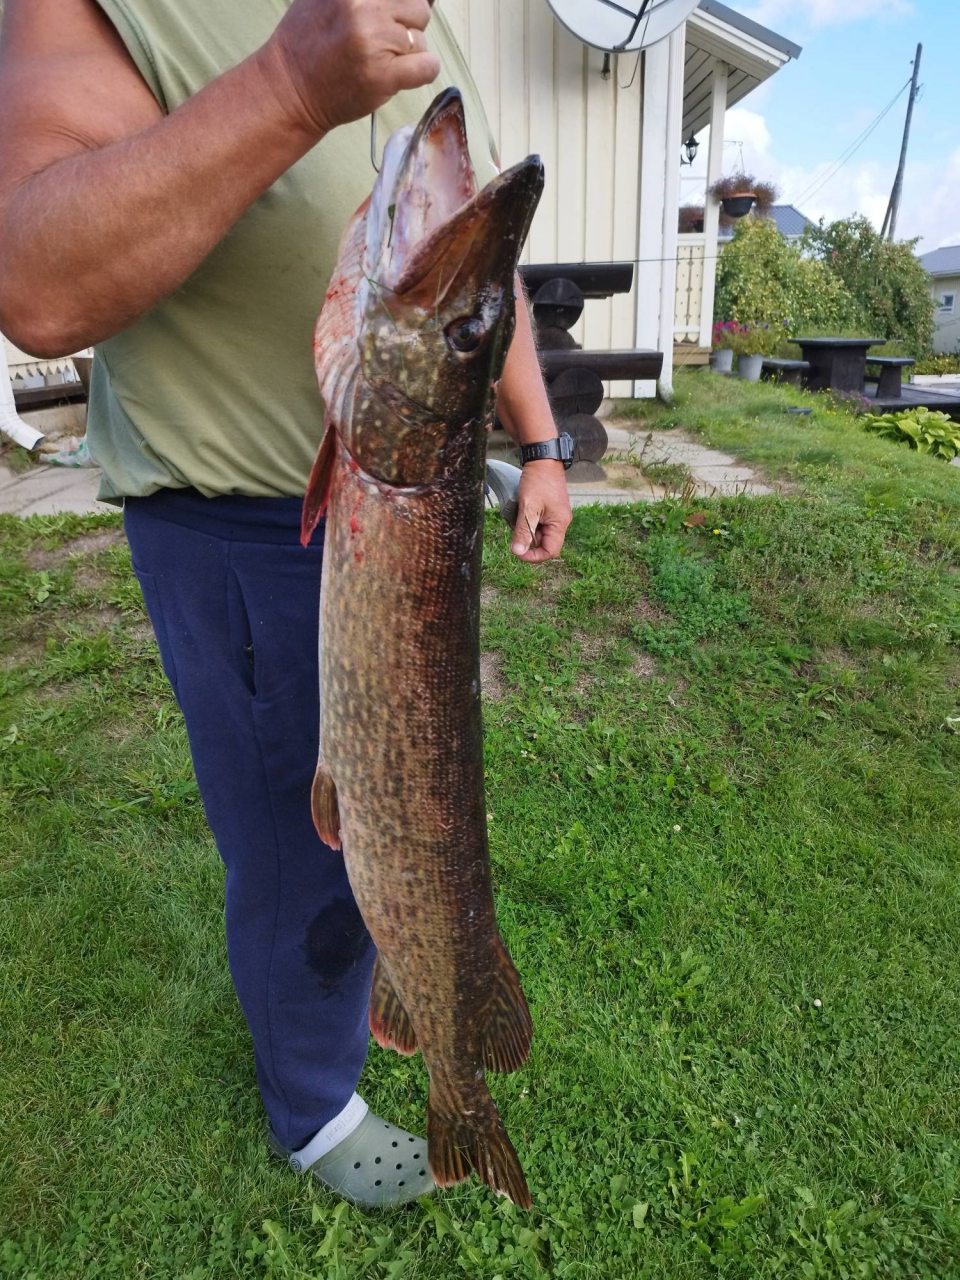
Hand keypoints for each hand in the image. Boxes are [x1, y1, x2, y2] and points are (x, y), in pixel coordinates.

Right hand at [261, 0, 439, 137]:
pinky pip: (428, 66)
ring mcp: (375, 41)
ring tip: (381, 60)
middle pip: (418, 9)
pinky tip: (403, 74)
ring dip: (409, 52)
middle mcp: (364, 8)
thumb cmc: (307, 43)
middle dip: (406, 26)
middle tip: (383, 41)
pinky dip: (423, 71)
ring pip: (422, 39)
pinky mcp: (384, 76)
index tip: (393, 17)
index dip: (401, 5)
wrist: (290, 88)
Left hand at [510, 461, 571, 563]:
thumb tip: (517, 552)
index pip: (550, 551)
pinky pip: (539, 523)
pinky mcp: (550, 508)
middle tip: (515, 531)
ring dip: (527, 531)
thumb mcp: (528, 508)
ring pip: (540, 533)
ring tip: (518, 518)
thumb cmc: (538, 481)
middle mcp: (561, 521)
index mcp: (560, 523)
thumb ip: (523, 531)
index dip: (533, 556)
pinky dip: (529, 522)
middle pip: (545, 543)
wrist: (543, 458)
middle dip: (528, 541)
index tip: (517, 552)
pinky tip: (522, 511)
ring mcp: (556, 515)